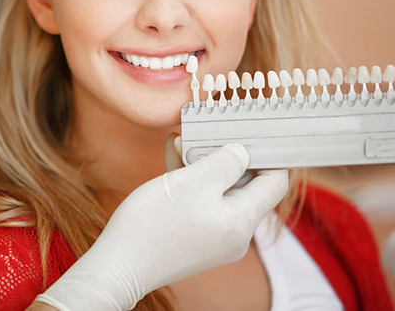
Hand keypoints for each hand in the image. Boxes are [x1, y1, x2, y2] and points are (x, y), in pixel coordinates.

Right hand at [34, 140, 287, 310]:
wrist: (119, 263)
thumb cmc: (155, 222)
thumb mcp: (193, 182)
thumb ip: (225, 162)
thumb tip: (243, 152)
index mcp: (242, 220)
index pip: (275, 182)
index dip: (268, 154)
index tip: (251, 132)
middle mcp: (234, 233)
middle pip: (245, 183)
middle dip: (224, 154)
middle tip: (205, 132)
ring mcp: (215, 236)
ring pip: (219, 189)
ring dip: (202, 163)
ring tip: (179, 141)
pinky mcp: (196, 235)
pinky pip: (203, 201)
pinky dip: (191, 180)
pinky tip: (172, 158)